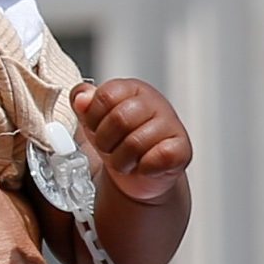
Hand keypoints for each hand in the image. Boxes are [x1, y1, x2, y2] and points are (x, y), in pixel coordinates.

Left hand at [72, 77, 190, 203]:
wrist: (137, 174)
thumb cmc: (117, 142)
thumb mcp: (93, 120)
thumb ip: (82, 104)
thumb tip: (81, 97)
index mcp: (131, 89)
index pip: (105, 95)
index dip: (93, 118)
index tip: (95, 127)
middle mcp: (154, 102)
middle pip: (119, 119)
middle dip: (105, 141)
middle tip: (109, 147)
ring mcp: (171, 124)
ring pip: (135, 143)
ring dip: (121, 160)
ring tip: (125, 159)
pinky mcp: (182, 149)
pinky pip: (158, 158)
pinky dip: (143, 168)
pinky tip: (143, 166)